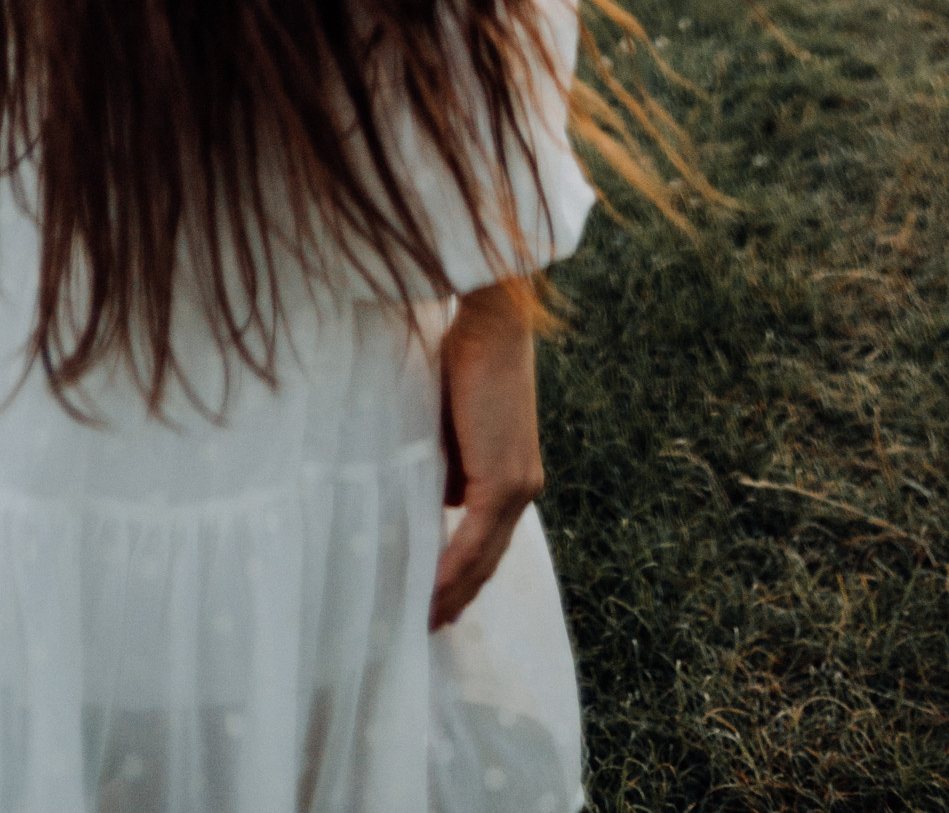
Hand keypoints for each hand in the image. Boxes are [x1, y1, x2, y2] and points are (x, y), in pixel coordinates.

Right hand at [430, 278, 543, 630]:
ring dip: (454, 592)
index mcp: (514, 473)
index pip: (490, 538)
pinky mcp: (504, 479)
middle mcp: (523, 487)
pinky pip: (474, 539)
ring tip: (425, 619)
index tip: (440, 599)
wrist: (492, 324)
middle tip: (430, 624)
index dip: (466, 572)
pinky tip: (431, 592)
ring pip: (484, 556)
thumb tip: (434, 495)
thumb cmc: (467, 357)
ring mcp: (518, 485)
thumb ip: (449, 462)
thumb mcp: (453, 422)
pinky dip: (451, 569)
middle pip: (490, 557)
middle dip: (460, 595)